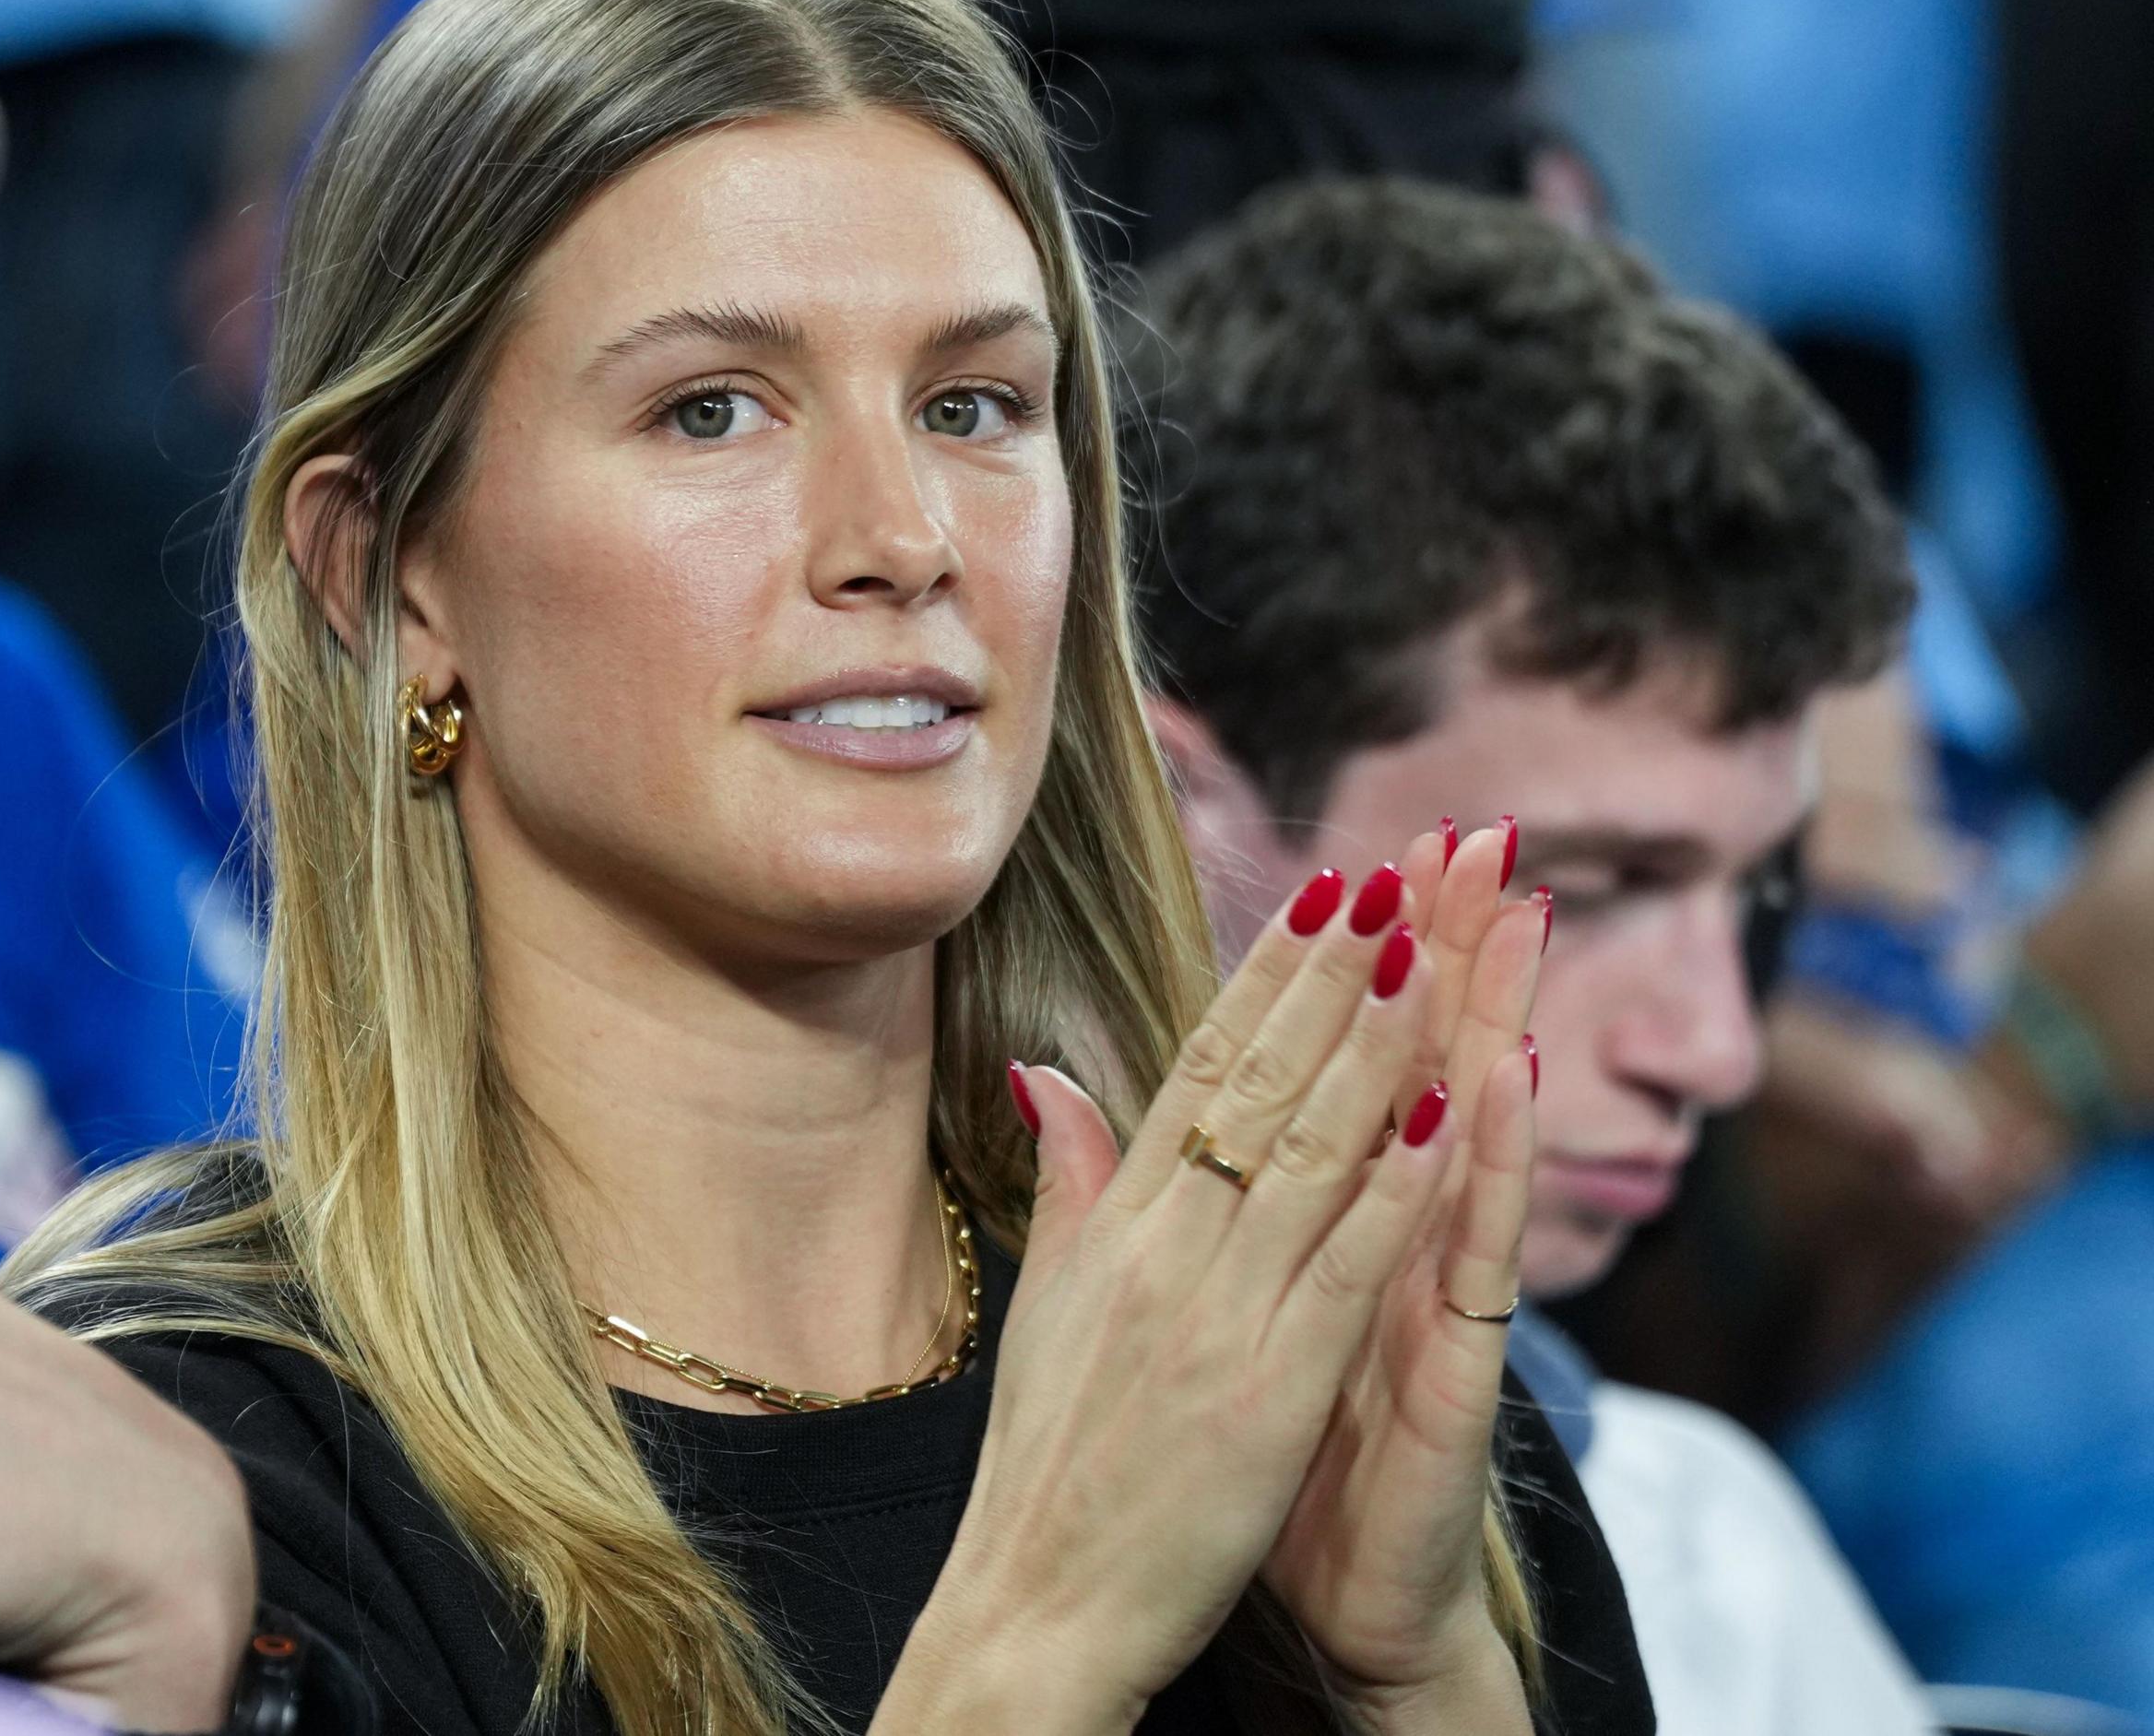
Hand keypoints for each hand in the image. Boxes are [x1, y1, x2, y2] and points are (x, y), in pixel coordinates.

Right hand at [879, 826, 1513, 1732]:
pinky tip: (1446, 1112)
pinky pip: (1345, 1263)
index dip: (1266, 974)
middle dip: (1331, 973)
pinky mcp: (1269, 1387)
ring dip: (1376, 1043)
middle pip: (1257, 1084)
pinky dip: (1397, 1184)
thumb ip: (1065, 1185)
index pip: (1198, 1070)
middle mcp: (1161, 1251)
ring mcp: (1215, 1315)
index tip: (1323, 890)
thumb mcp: (1045, 1310)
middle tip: (1393, 873)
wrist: (1034, 1606)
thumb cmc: (1048, 1470)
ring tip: (1431, 945)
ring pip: (1309, 1151)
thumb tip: (1046, 1074)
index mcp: (1113, 1230)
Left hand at [1262, 823, 1544, 1704]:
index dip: (1364, 960)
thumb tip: (1159, 1101)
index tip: (1374, 845)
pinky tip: (1507, 1086)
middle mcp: (1399, 1239)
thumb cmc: (1285, 1452)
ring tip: (1512, 915)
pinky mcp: (1461, 1369)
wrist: (1337, 1601)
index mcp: (1330, 1217)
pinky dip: (1491, 1170)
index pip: (1351, 1061)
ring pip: (1473, 1138)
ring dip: (1493, 1022)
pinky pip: (1477, 1259)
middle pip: (1429, 1068)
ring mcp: (1441, 1298)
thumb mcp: (1227, 1309)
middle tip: (1478, 832)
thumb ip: (1199, 1199)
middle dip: (1450, 951)